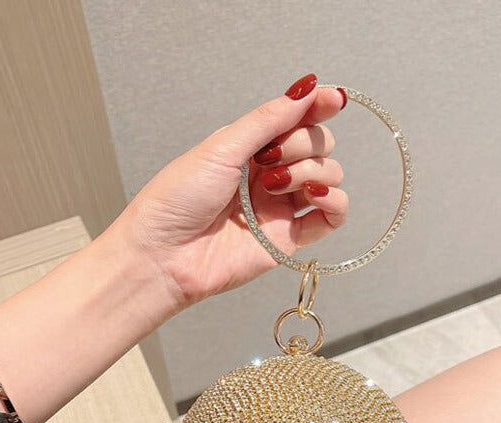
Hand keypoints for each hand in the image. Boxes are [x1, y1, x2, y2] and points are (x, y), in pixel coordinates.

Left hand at [116, 73, 348, 310]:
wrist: (164, 254)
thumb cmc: (178, 199)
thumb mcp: (222, 147)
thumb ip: (268, 120)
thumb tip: (307, 89)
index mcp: (250, 148)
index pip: (297, 121)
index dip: (318, 108)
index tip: (332, 99)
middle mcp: (270, 174)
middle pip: (318, 145)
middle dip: (303, 144)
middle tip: (269, 160)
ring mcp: (282, 206)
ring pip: (329, 176)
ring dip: (312, 171)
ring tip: (274, 185)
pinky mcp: (290, 238)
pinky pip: (333, 217)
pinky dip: (335, 201)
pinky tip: (315, 196)